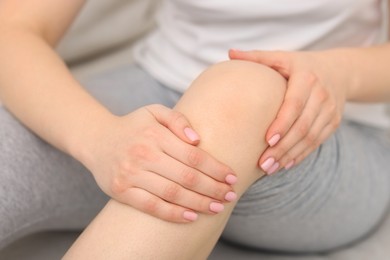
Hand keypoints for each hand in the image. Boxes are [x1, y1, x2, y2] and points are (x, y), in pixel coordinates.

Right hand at [80, 104, 236, 222]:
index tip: (232, 177)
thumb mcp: (154, 112)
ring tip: (217, 207)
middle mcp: (143, 154)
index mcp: (155, 134)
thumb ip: (178, 120)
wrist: (97, 139)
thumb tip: (198, 140)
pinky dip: (173, 214)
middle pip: (187, 177)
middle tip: (230, 195)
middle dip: (213, 188)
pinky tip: (191, 217)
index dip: (216, 169)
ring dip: (199, 203)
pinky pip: (151, 206)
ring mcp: (130, 174)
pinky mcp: (121, 191)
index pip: (194, 156)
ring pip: (172, 193)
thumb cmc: (134, 126)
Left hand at [230, 49, 349, 173]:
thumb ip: (257, 57)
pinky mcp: (333, 122)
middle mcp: (322, 95)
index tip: (267, 140)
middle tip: (263, 162)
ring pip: (311, 138)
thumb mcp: (281, 57)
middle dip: (283, 147)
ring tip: (270, 168)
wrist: (338, 71)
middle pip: (303, 126)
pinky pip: (317, 142)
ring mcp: (330, 111)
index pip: (295, 104)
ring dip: (290, 155)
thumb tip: (229, 53)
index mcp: (307, 78)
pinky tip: (285, 164)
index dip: (282, 123)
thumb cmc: (301, 65)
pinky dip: (301, 155)